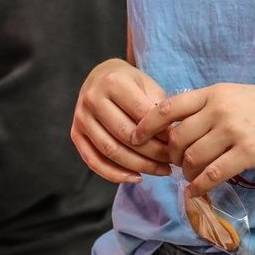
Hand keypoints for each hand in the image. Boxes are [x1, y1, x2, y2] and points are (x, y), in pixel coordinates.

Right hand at [70, 59, 174, 183]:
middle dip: (153, 152)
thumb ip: (159, 108)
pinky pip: (93, 161)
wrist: (101, 76)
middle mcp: (92, 98)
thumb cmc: (131, 83)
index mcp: (113, 81)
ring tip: (161, 170)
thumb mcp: (148, 85)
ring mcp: (81, 117)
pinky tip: (137, 178)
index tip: (178, 143)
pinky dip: (115, 175)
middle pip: (126, 135)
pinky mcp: (75, 133)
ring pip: (111, 151)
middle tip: (172, 161)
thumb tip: (173, 139)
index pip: (141, 114)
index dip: (162, 132)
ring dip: (139, 166)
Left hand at [133, 83, 254, 198]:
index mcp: (214, 92)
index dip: (146, 124)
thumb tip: (180, 128)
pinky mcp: (248, 153)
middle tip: (175, 165)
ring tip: (190, 177)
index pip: (168, 106)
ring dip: (186, 172)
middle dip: (171, 155)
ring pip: (192, 157)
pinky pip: (213, 174)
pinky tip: (197, 191)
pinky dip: (200, 186)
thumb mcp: (236, 95)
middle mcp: (219, 109)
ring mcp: (233, 131)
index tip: (135, 137)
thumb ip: (209, 108)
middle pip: (177, 137)